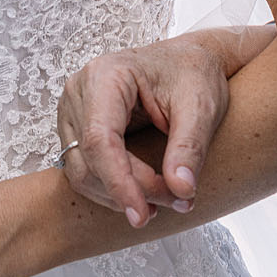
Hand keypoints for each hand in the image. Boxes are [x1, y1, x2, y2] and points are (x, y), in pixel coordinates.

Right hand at [57, 33, 231, 223]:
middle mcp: (80, 91)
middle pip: (90, 159)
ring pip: (82, 171)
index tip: (143, 215)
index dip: (118, 182)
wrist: (187, 61)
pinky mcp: (79, 127)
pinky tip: (144, 195)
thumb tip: (181, 189)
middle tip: (177, 202)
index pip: (99, 138)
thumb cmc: (192, 73)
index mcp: (106, 75)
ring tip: (166, 200)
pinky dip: (112, 189)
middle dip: (130, 191)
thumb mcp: (202, 106)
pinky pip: (85, 170)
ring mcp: (74, 110)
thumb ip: (190, 147)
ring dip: (120, 195)